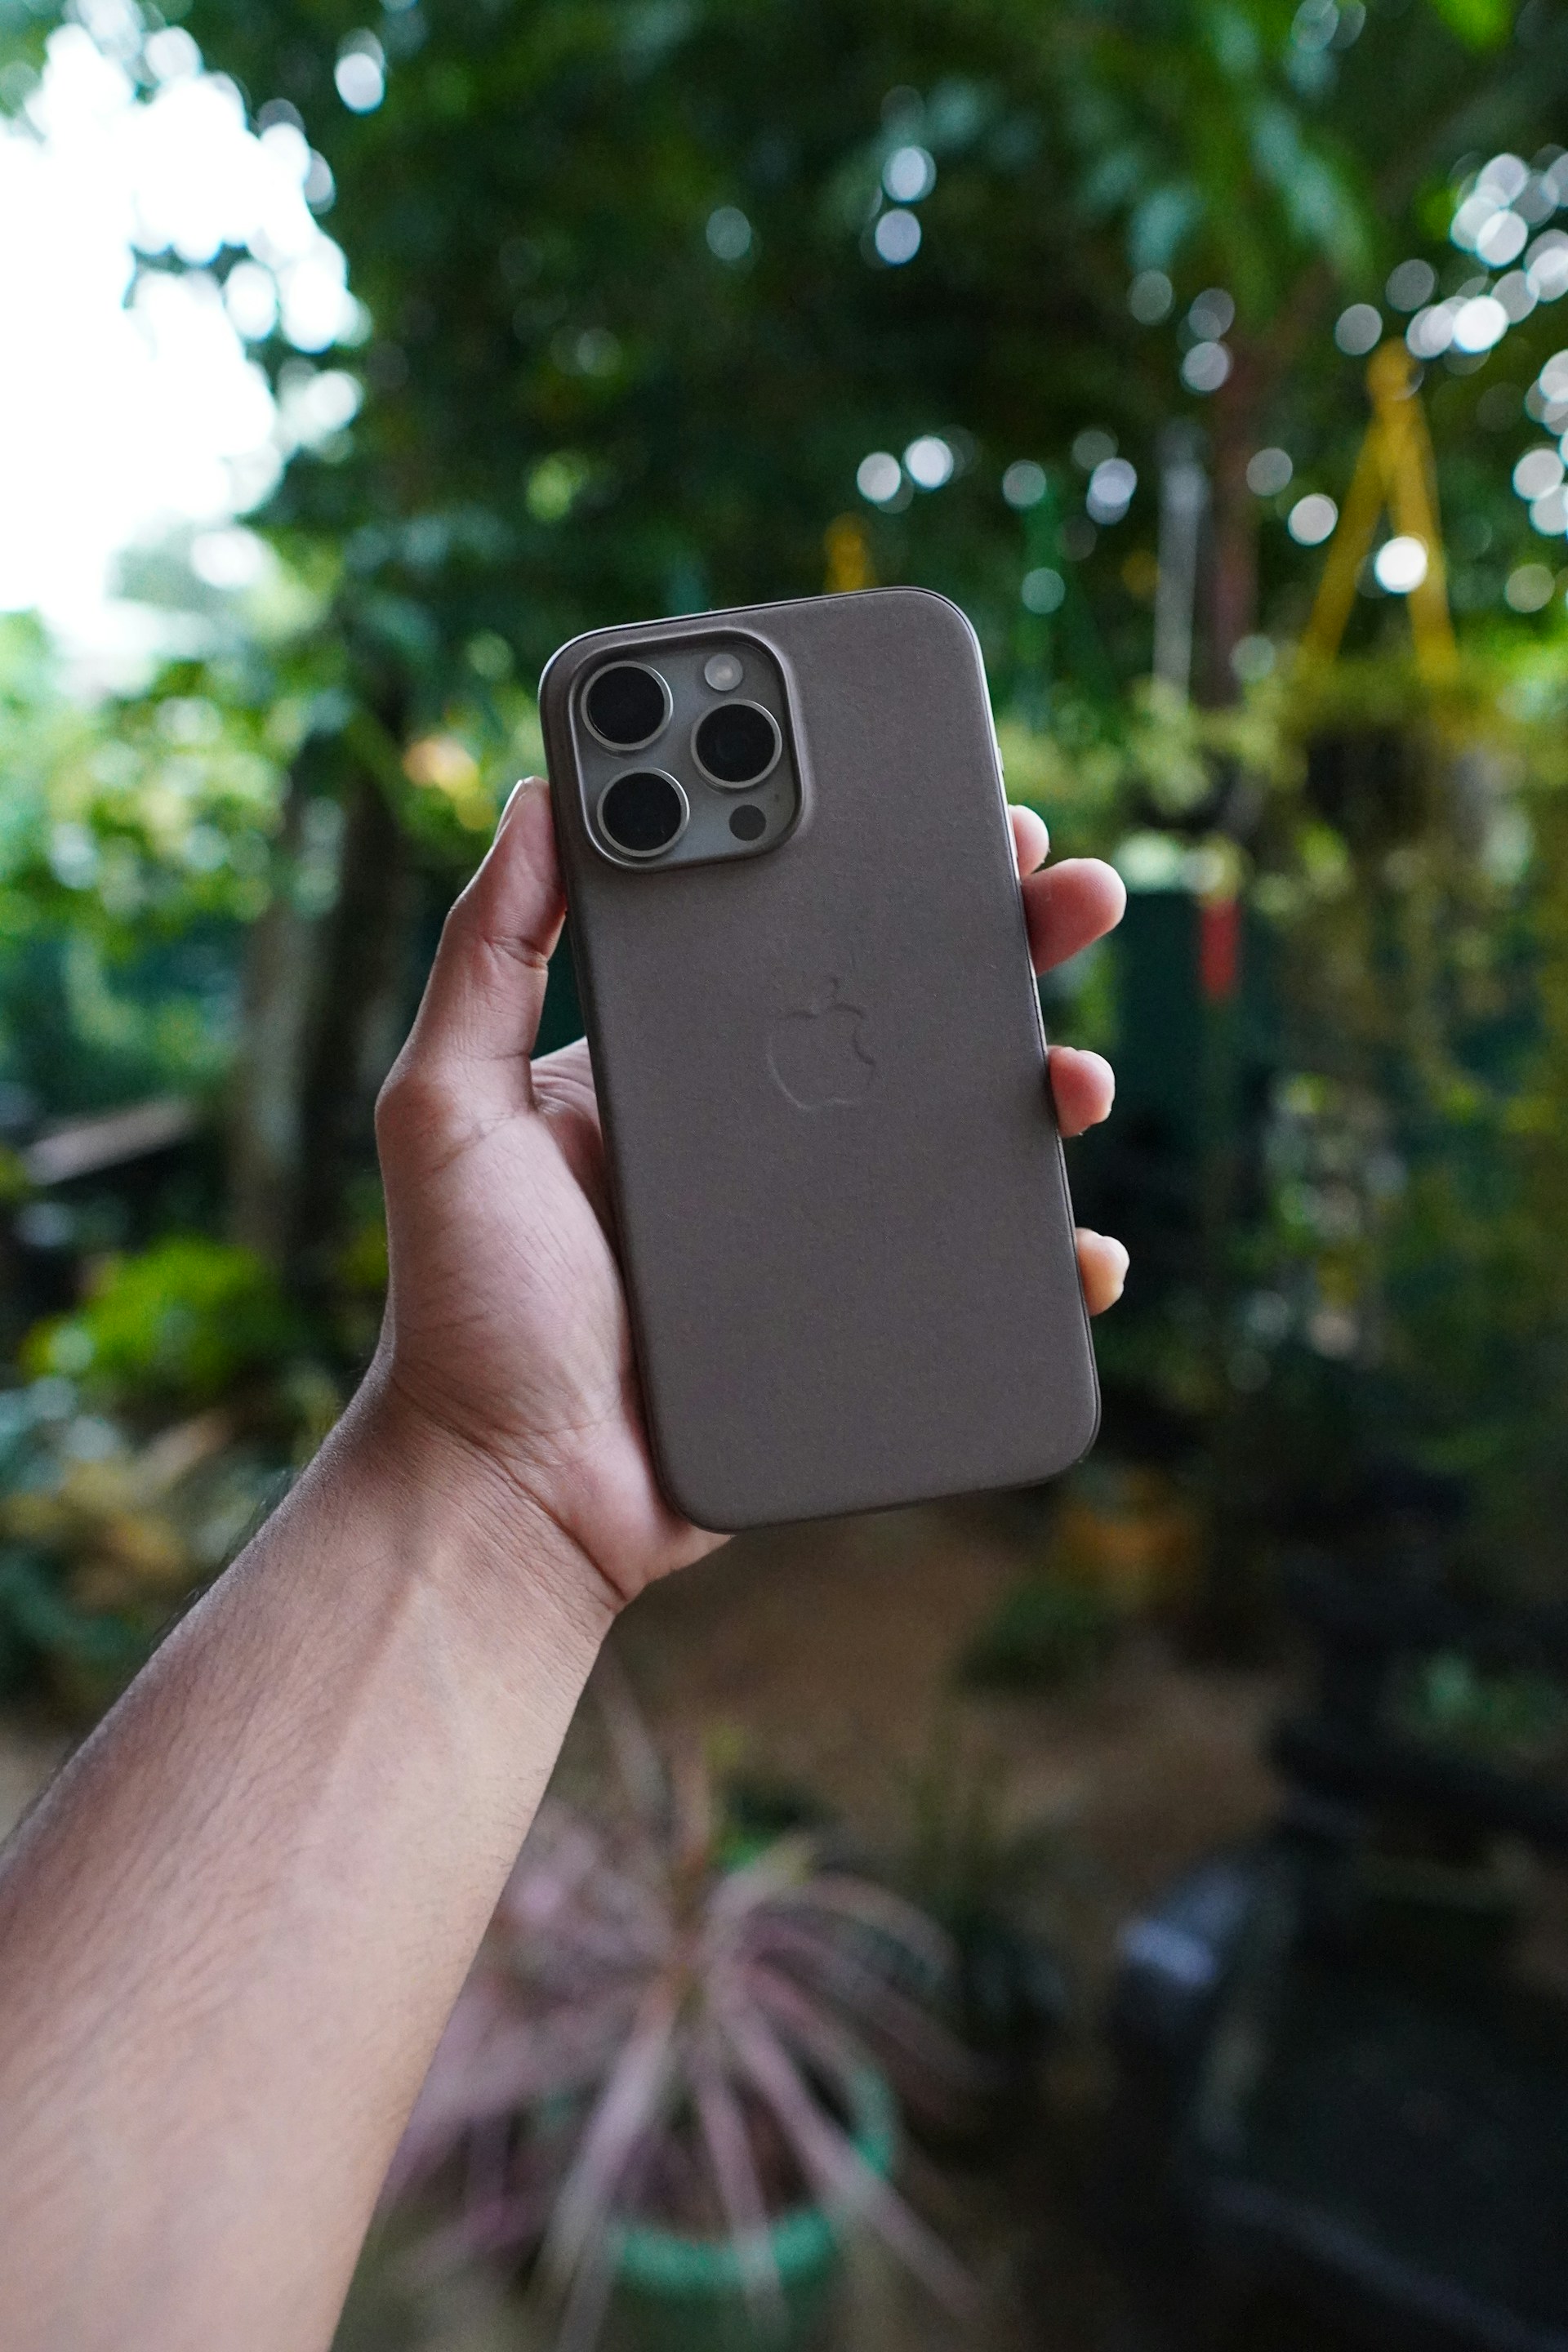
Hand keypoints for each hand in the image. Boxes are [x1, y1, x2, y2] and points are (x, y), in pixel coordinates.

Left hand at [370, 781, 1126, 1609]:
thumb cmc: (463, 1307)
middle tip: (1073, 892)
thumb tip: (538, 797)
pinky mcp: (865, 1325)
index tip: (948, 804)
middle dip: (1006, 944)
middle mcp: (768, 1132)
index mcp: (684, 1063)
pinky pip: (981, 1279)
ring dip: (1049, 1084)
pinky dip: (1050, 1258)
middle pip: (910, 1013)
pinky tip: (1086, 1247)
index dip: (880, 864)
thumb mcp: (448, 1109)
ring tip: (1078, 1075)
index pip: (796, 935)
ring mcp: (825, 1229)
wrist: (514, 1496)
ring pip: (966, 1134)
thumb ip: (484, 958)